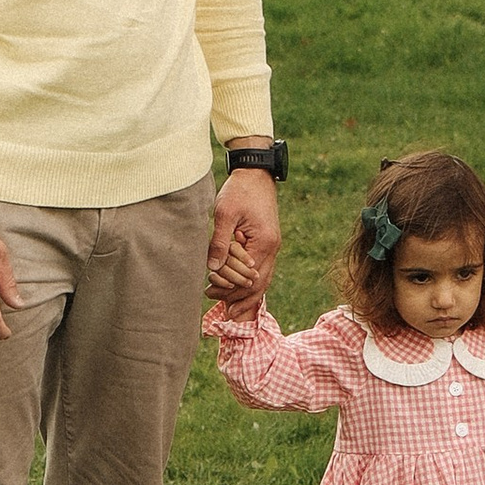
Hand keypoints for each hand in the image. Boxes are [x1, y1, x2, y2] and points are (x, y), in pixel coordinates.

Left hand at [209, 166, 281, 305]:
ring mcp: (272, 245)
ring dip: (245, 292)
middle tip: (221, 311)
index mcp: (264, 243)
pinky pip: (261, 267)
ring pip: (263, 278)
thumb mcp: (225, 213)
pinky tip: (237, 285)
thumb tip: (212, 268)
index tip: (214, 299)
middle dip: (240, 299)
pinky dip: (250, 280)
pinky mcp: (267, 240)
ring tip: (227, 305)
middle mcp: (272, 247)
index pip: (249, 279)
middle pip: (259, 284)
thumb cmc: (240, 190)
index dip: (232, 292)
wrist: (256, 172)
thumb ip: (219, 242)